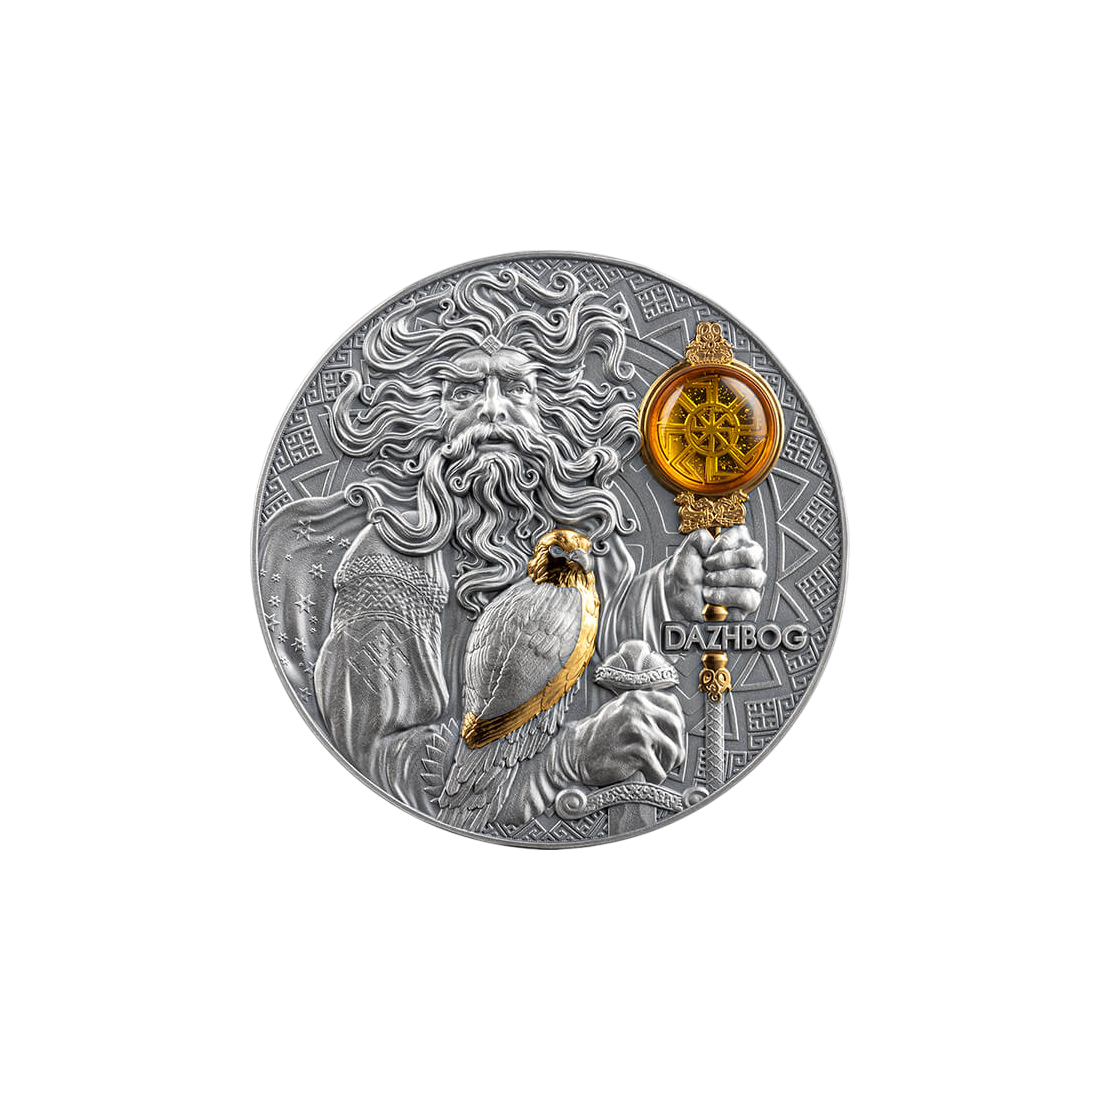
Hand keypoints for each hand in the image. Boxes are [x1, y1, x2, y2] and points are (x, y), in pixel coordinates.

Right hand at [565, 690, 685, 786]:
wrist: (576, 753)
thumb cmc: (598, 735)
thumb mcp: (620, 710)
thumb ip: (643, 709)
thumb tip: (671, 719)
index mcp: (636, 698)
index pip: (672, 704)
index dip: (678, 721)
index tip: (674, 734)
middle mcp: (639, 709)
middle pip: (677, 726)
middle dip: (677, 745)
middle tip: (671, 758)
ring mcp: (638, 729)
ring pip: (672, 750)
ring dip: (668, 764)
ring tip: (657, 768)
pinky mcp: (636, 751)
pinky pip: (659, 769)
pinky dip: (655, 777)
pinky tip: (647, 776)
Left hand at [665, 526, 765, 619]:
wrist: (678, 601)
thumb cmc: (686, 577)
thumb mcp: (687, 551)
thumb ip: (699, 537)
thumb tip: (712, 541)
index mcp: (733, 546)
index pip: (742, 534)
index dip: (725, 541)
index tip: (709, 551)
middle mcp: (746, 563)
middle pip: (754, 554)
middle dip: (727, 560)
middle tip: (708, 566)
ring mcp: (750, 583)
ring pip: (752, 577)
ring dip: (724, 579)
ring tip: (708, 582)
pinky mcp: (749, 602)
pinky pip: (748, 597)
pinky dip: (726, 596)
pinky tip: (712, 595)